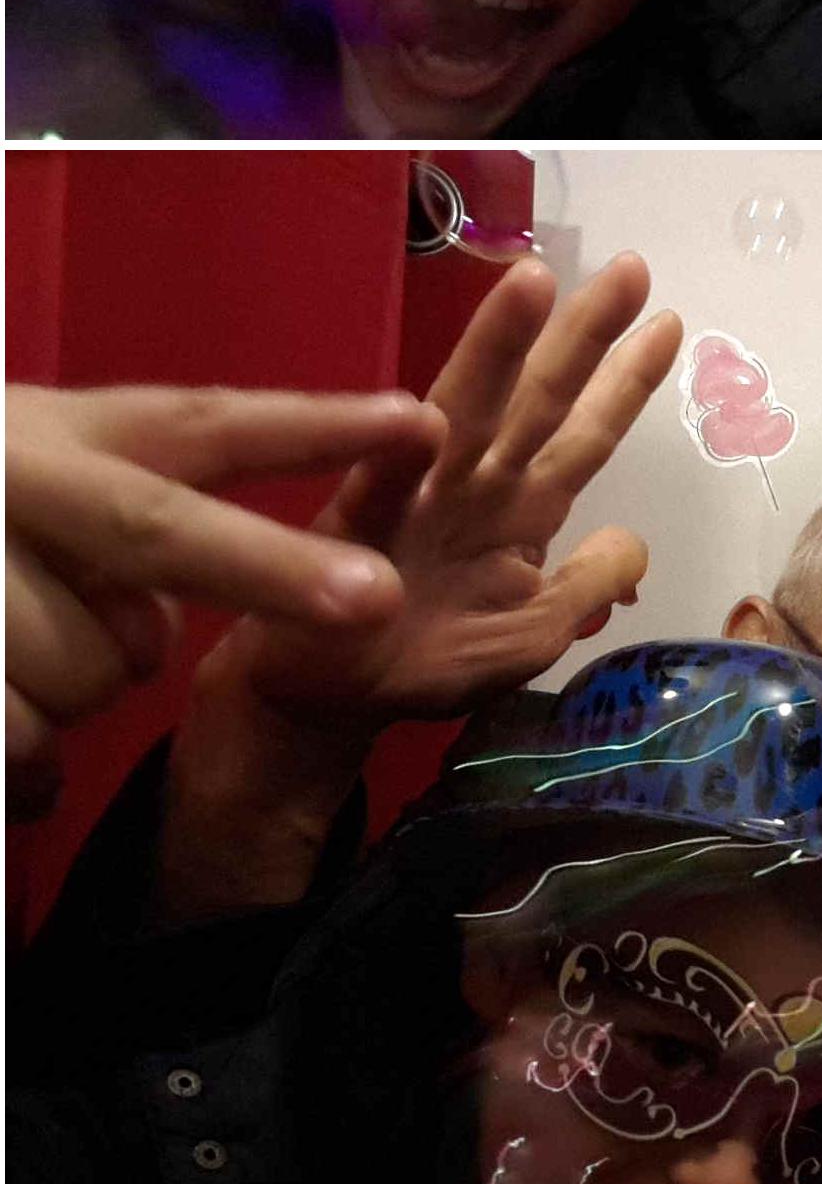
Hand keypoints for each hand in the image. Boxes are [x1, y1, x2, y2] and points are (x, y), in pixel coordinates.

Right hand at [5, 382, 431, 815]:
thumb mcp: (34, 481)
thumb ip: (116, 524)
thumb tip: (162, 628)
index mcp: (54, 435)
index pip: (201, 426)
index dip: (310, 427)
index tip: (419, 422)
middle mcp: (19, 483)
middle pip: (159, 531)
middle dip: (271, 566)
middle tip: (371, 600)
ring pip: (89, 665)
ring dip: (73, 689)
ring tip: (13, 659)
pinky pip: (26, 743)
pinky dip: (25, 761)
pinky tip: (3, 727)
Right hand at [208, 251, 679, 738]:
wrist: (329, 696)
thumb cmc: (428, 655)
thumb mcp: (531, 636)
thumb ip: (583, 589)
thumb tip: (631, 542)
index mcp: (520, 509)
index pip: (585, 438)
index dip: (625, 384)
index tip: (668, 321)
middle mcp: (475, 483)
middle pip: (536, 402)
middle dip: (581, 338)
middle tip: (631, 271)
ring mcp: (417, 493)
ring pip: (463, 412)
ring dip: (496, 349)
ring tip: (533, 283)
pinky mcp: (358, 524)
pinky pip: (382, 485)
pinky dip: (400, 451)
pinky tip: (423, 417)